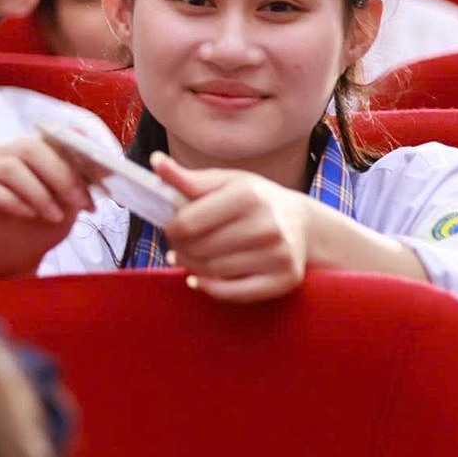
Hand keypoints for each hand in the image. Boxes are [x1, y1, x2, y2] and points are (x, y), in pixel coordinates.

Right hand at [0, 135, 95, 282]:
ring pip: (9, 167)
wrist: (15, 260)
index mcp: (25, 150)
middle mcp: (0, 155)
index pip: (49, 139)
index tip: (96, 183)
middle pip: (28, 149)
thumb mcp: (68, 201)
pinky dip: (12, 200)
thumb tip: (90, 143)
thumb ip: (77, 174)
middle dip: (59, 176)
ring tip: (54, 215)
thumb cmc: (40, 227)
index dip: (74, 158)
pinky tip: (28, 214)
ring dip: (38, 192)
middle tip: (78, 202)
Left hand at [154, 154, 310, 302]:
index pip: (187, 223)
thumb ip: (187, 178)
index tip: (172, 228)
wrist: (301, 224)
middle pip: (197, 249)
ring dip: (192, 267)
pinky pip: (233, 294)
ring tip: (192, 257)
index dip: (171, 229)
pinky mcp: (285, 279)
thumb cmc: (254, 200)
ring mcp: (279, 254)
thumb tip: (155, 162)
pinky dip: (209, 288)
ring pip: (210, 272)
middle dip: (180, 249)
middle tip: (181, 245)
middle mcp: (267, 225)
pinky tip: (198, 279)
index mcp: (248, 196)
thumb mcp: (224, 182)